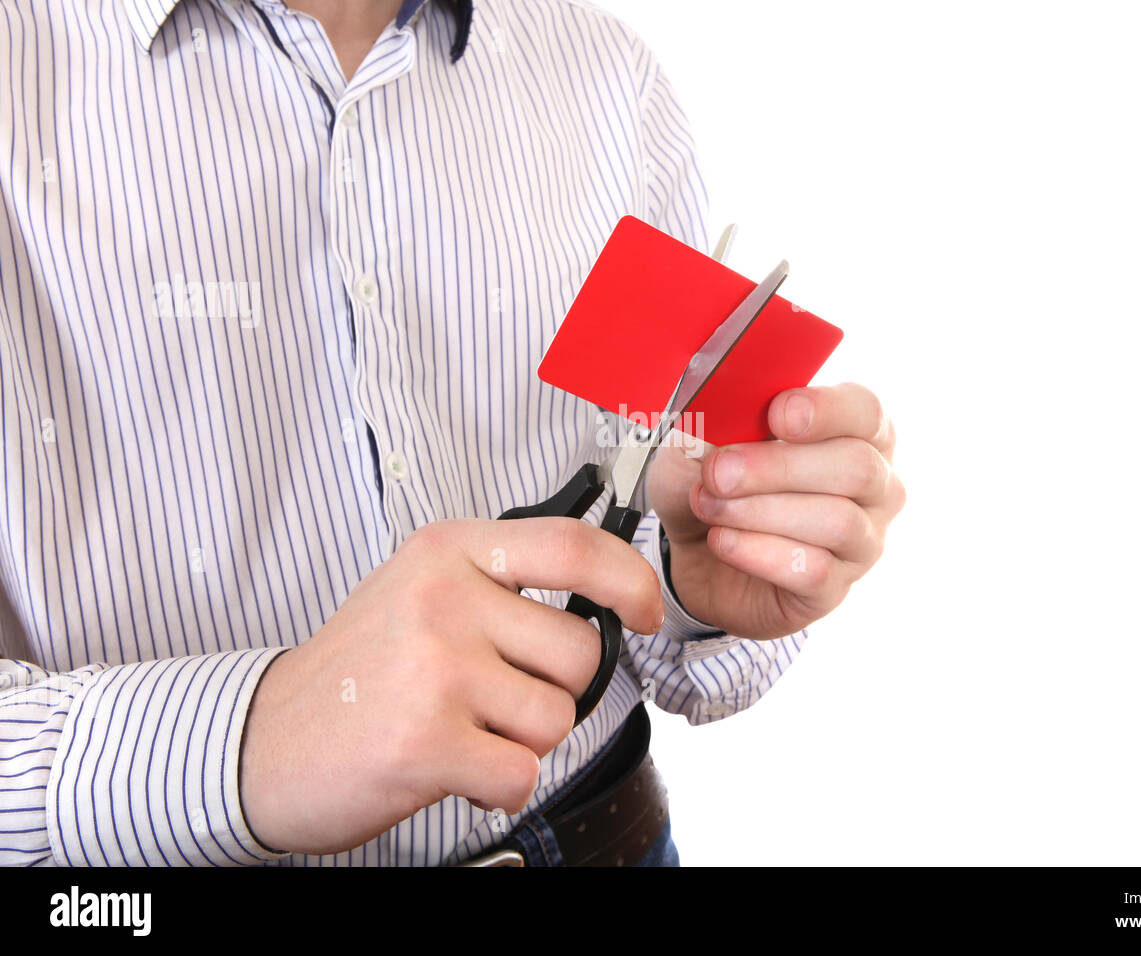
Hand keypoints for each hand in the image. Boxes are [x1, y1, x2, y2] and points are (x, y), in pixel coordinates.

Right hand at [238, 517, 663, 855]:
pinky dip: (498, 784)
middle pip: (579, 651)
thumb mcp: (420, 589)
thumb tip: (608, 593)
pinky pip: (523, 772)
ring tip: (461, 729)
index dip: (631, 579)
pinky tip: (451, 766)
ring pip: (557, 717)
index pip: (573, 547)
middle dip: (556, 690)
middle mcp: (443, 599)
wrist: (262, 740)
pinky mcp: (426, 740)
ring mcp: (434, 668)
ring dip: (522, 740)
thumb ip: (502, 583)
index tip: (647, 610)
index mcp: (448, 552)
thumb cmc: (356, 670)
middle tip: (493, 699)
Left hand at [647, 383, 904, 639]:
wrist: (693, 550)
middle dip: (778, 467)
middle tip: (719, 472)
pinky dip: (759, 552)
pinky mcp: (833, 591)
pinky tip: (722, 541)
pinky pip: (813, 570)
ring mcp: (862, 542)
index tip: (776, 415)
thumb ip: (719, 421)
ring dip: (761, 511)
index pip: (866, 411)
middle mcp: (876, 486)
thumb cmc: (715, 480)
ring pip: (838, 521)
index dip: (825, 410)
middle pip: (856, 467)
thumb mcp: (703, 440)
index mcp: (856, 430)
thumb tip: (725, 414)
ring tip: (709, 506)